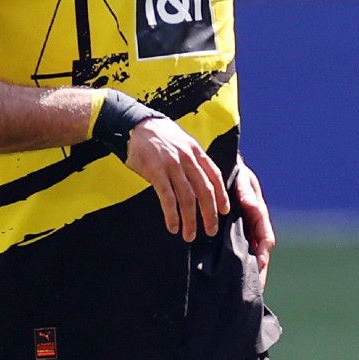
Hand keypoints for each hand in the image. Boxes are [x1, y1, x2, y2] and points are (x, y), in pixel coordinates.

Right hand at [124, 117, 230, 241]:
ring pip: (187, 197)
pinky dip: (171, 214)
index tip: (224, 211)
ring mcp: (172, 164)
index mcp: (196, 151)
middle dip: (209, 213)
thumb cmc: (159, 136)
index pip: (214, 176)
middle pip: (204, 190)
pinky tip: (173, 226)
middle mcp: (187, 158)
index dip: (221, 195)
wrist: (134, 125)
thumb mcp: (182, 142)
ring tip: (190, 234)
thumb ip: (193, 160)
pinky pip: (167, 197)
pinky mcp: (155, 171)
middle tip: (211, 230)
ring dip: (190, 219)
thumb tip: (203, 180)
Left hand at [235, 159, 275, 288]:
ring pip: (247, 255)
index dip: (263, 256)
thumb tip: (252, 206)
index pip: (265, 240)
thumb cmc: (235, 174)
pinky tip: (225, 278)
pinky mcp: (231, 235)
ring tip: (241, 291)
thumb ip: (246, 193)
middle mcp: (253, 227)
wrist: (223, 169)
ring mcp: (243, 232)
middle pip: (259, 254)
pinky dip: (234, 265)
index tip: (259, 268)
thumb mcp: (242, 180)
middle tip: (254, 291)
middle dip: (258, 272)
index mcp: (259, 216)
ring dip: (247, 271)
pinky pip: (235, 252)